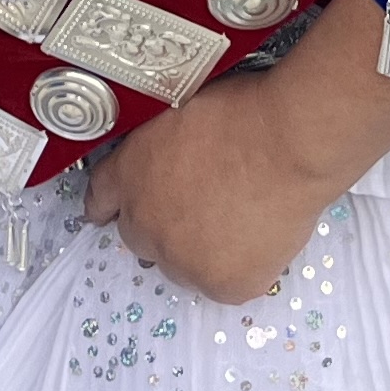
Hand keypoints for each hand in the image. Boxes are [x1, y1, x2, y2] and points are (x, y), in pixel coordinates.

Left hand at [80, 0, 389, 305]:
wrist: (290, 137)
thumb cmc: (244, 105)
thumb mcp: (177, 110)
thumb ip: (156, 142)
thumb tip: (163, 155)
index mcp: (127, 174)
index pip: (100, 200)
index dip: (113, 204)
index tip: (114, 210)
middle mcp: (143, 223)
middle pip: (140, 238)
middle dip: (165, 223)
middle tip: (205, 204)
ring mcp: (182, 260)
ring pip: (185, 263)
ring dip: (202, 248)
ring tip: (242, 214)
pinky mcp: (223, 286)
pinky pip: (227, 283)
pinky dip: (244, 265)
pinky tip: (263, 234)